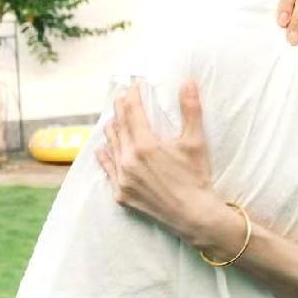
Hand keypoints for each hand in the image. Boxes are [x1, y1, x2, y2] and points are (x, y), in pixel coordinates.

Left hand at [98, 79, 223, 246]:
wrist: (193, 215)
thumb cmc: (196, 177)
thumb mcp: (196, 142)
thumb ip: (191, 110)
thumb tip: (188, 82)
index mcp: (145, 145)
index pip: (132, 111)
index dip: (132, 95)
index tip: (134, 86)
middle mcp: (128, 160)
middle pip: (119, 126)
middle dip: (121, 109)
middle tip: (123, 97)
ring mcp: (122, 178)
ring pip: (111, 146)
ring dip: (112, 129)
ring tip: (114, 119)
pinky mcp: (121, 193)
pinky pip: (107, 169)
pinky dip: (105, 156)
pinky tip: (102, 149)